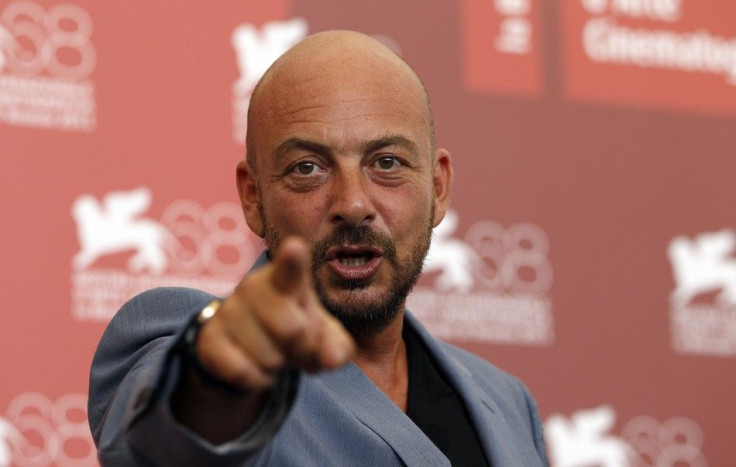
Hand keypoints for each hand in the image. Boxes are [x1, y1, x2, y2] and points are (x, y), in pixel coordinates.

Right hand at [195, 237, 355, 390]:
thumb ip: (337, 346)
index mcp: (287, 279)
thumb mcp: (323, 337)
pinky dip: (257, 381)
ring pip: (269, 357)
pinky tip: (255, 369)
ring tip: (274, 354)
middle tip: (296, 346)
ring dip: (278, 367)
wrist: (247, 346)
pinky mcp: (210, 337)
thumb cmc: (294, 330)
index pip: (290, 268)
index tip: (294, 248)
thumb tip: (333, 360)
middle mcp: (254, 287)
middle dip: (302, 349)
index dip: (292, 260)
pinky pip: (242, 372)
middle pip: (293, 330)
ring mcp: (228, 310)